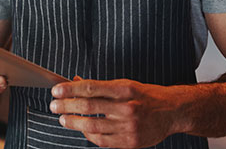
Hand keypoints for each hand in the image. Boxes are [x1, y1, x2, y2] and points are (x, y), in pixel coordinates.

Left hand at [50, 78, 182, 148]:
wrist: (172, 112)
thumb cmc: (145, 96)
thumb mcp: (124, 84)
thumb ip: (100, 86)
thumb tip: (75, 82)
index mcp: (125, 89)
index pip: (91, 88)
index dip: (70, 90)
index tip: (56, 90)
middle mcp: (127, 108)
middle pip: (89, 107)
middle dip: (67, 106)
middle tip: (54, 105)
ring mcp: (129, 127)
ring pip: (93, 126)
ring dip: (73, 122)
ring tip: (62, 119)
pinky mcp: (130, 142)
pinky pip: (103, 141)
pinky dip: (89, 135)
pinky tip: (82, 130)